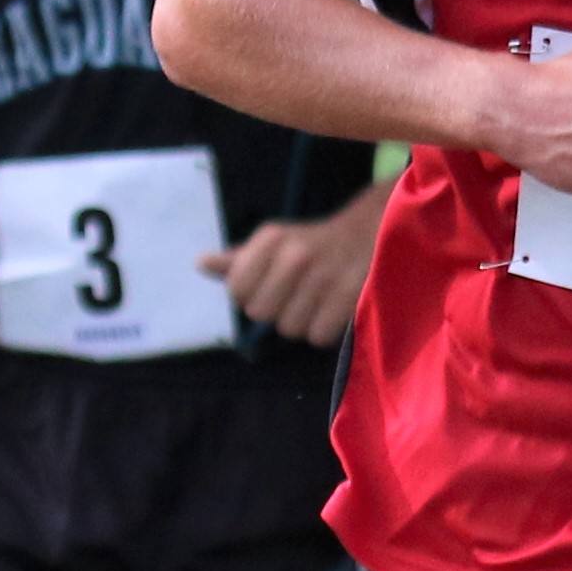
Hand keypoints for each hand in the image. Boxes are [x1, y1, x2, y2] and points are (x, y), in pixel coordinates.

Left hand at [202, 179, 385, 344]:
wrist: (370, 235)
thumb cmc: (313, 245)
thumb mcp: (275, 243)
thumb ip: (239, 260)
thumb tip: (201, 265)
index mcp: (271, 237)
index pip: (237, 288)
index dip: (249, 295)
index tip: (268, 286)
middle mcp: (294, 253)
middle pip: (261, 312)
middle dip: (276, 310)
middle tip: (296, 295)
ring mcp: (323, 274)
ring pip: (289, 327)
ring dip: (301, 322)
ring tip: (316, 302)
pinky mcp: (348, 295)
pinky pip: (316, 336)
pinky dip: (323, 331)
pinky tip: (332, 311)